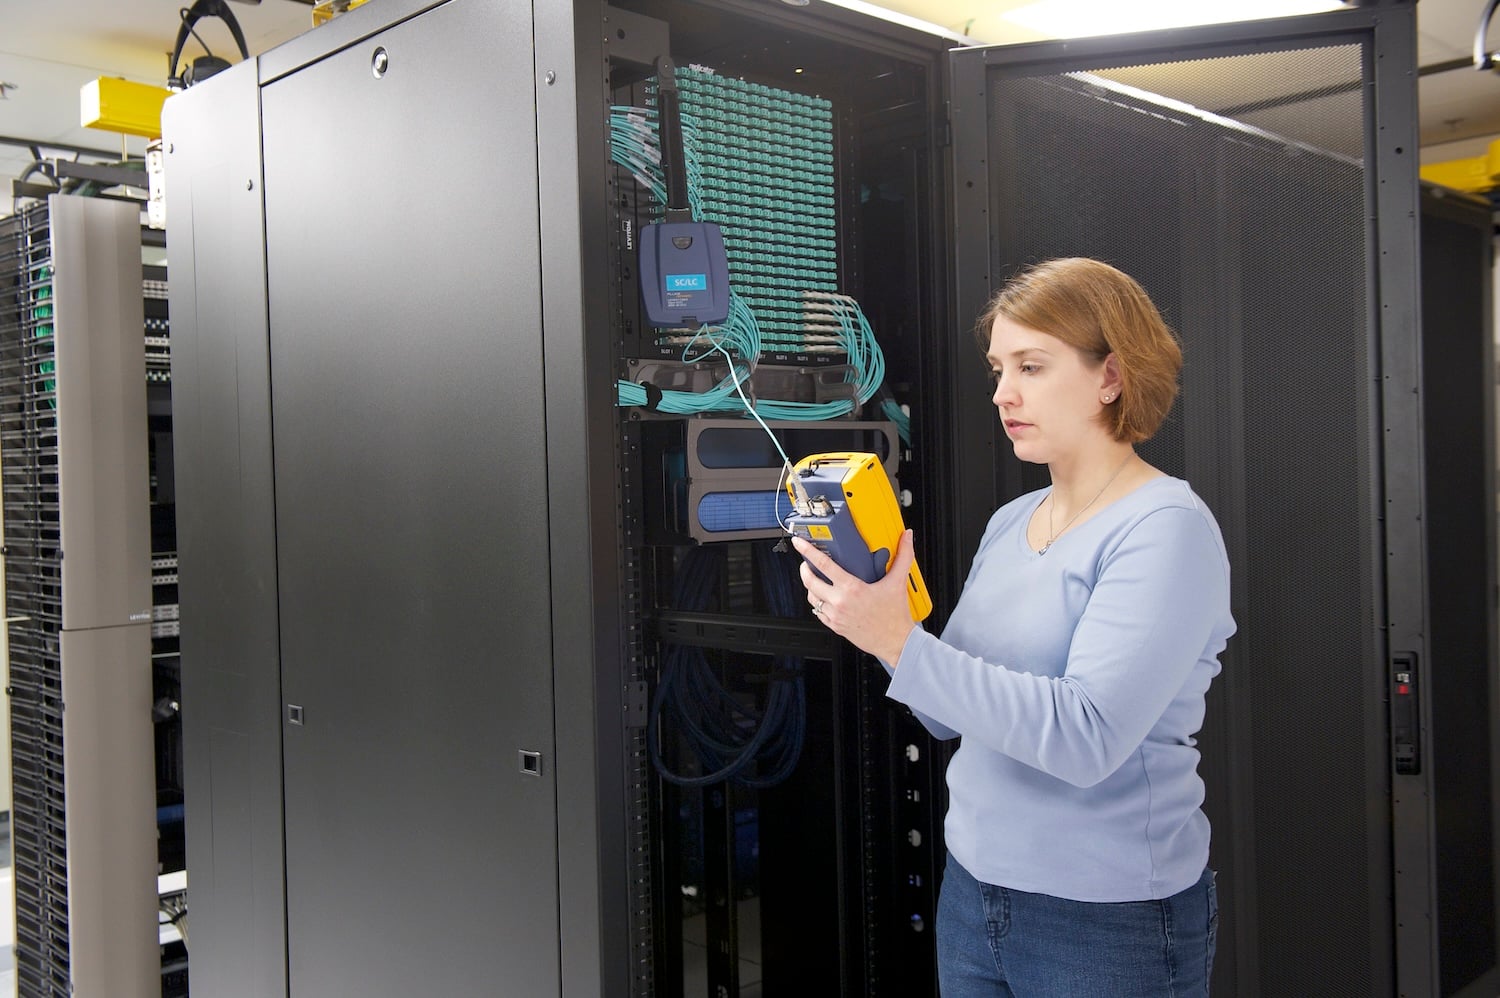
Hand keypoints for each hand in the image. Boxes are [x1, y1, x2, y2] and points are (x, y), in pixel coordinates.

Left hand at [792, 529, 917, 664]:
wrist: (896, 642)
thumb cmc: (895, 617)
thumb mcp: (898, 582)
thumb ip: (903, 556)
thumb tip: (906, 538)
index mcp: (852, 589)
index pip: (823, 565)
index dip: (807, 551)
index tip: (800, 543)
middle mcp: (840, 602)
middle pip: (810, 581)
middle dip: (804, 569)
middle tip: (806, 562)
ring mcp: (835, 616)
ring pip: (811, 597)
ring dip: (810, 586)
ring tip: (815, 579)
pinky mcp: (835, 626)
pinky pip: (817, 612)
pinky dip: (817, 602)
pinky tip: (824, 598)